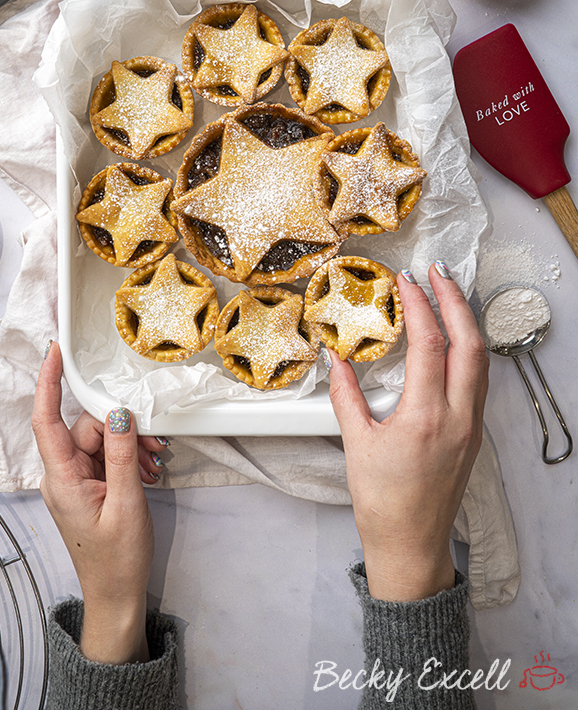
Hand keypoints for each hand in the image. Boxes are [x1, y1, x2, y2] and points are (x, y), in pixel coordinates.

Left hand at [32, 341, 169, 662]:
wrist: (116, 596)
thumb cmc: (118, 559)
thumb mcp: (127, 503)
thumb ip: (123, 454)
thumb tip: (119, 412)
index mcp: (62, 479)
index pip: (46, 419)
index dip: (48, 382)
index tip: (55, 351)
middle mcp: (62, 475)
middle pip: (86, 426)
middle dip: (121, 425)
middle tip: (155, 443)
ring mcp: (75, 480)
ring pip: (101, 439)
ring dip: (130, 444)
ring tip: (154, 463)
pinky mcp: (88, 485)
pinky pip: (106, 455)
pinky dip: (129, 457)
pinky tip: (147, 470)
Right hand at [328, 263, 487, 601]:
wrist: (411, 544)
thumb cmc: (383, 502)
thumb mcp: (356, 444)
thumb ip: (346, 395)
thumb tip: (335, 358)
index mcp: (426, 417)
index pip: (429, 344)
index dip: (419, 306)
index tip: (406, 281)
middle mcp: (458, 417)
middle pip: (469, 342)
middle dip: (454, 300)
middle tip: (437, 272)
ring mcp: (472, 425)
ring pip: (481, 359)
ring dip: (466, 322)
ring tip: (447, 295)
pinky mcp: (474, 433)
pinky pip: (479, 379)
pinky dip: (468, 348)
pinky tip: (453, 339)